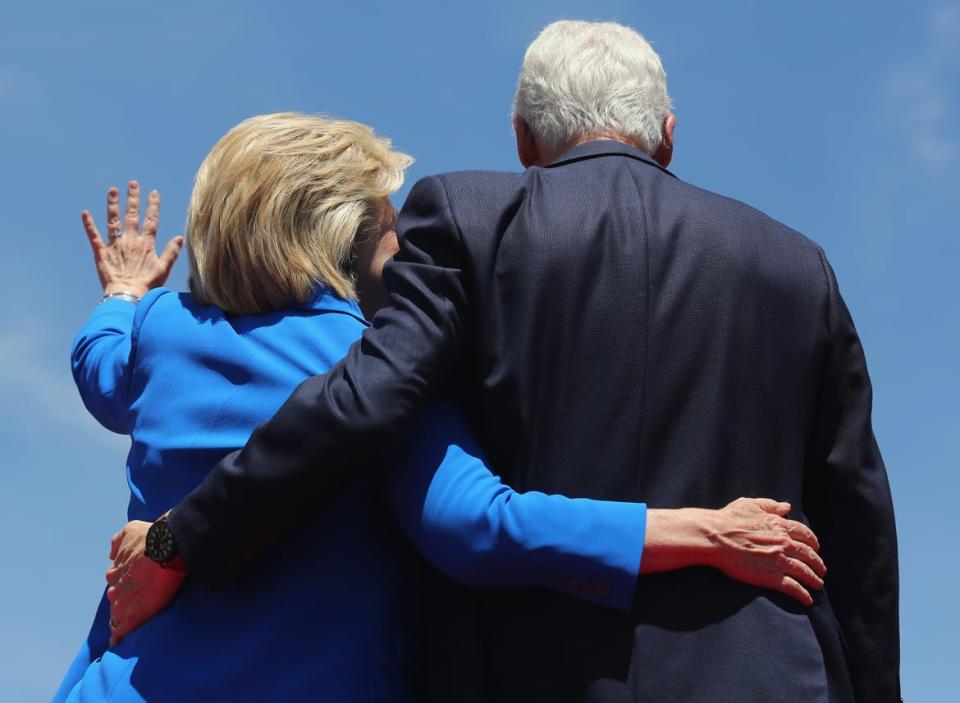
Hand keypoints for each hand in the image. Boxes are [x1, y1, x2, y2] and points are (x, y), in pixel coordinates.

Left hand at [82, 181, 183, 297]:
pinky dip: (89, 225)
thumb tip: (180, 238)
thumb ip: (171, 252)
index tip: (153, 193)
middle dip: (133, 198)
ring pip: (113, 221)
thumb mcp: (163, 269)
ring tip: (113, 190)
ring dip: (113, 205)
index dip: (152, 206)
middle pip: (132, 215)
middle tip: (133, 183)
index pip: (151, 220)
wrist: (127, 295)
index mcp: (146, 244)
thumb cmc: (147, 285)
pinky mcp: (101, 253)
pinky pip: (93, 236)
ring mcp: (115, 245)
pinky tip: (85, 213)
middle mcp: (130, 241)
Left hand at [105, 520, 186, 645]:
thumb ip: (118, 541)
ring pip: (117, 615)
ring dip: (120, 619)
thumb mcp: (130, 530)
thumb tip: (111, 552)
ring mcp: (124, 602)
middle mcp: (116, 587)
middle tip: (135, 603)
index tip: (132, 586)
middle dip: (122, 601)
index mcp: (116, 571)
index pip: (115, 582)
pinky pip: (121, 630)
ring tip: (126, 624)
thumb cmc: (151, 538)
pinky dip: (119, 636)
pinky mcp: (134, 615)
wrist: (166, 548)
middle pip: (115, 598)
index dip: (123, 584)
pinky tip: (118, 641)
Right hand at [703, 498, 825, 605]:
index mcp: (779, 525)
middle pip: (808, 554)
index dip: (812, 542)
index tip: (815, 547)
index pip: (804, 534)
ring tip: (818, 584)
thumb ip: (770, 505)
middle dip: (817, 562)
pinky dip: (803, 594)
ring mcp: (779, 560)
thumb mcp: (750, 505)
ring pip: (805, 572)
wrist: (716, 537)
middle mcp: (784, 543)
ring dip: (814, 579)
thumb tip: (786, 506)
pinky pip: (793, 588)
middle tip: (821, 569)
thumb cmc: (728, 519)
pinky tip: (807, 600)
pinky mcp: (772, 577)